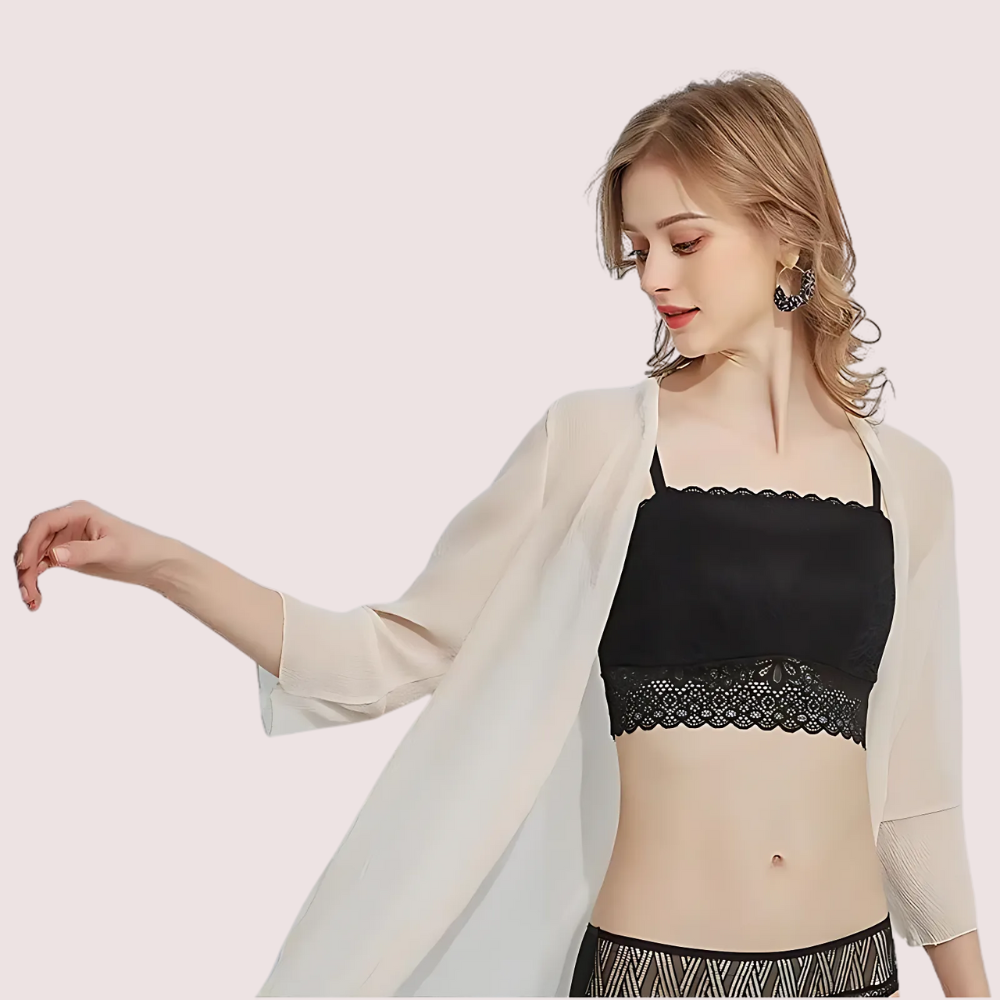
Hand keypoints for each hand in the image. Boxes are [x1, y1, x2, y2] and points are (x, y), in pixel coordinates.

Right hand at [13, 500, 176, 609]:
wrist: (154, 562)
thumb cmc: (140, 549)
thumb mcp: (112, 550)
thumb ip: (82, 551)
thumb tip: (53, 554)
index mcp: (78, 511)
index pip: (43, 523)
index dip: (29, 543)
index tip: (24, 565)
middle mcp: (68, 522)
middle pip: (33, 540)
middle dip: (25, 565)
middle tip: (26, 592)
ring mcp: (66, 538)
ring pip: (34, 555)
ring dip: (27, 577)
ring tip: (31, 600)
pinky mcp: (67, 554)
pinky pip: (42, 565)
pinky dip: (35, 580)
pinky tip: (36, 598)